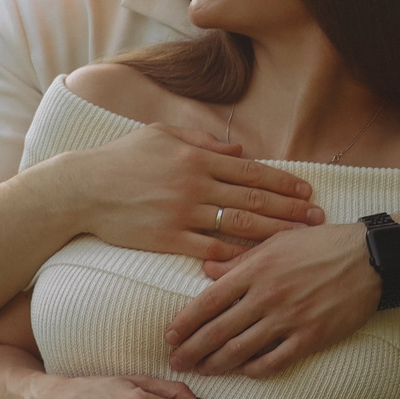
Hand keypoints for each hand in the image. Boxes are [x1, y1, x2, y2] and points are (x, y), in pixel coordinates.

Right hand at [69, 123, 323, 259]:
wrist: (82, 188)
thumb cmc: (121, 158)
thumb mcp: (162, 135)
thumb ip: (203, 141)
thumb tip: (239, 149)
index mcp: (197, 157)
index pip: (252, 170)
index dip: (283, 181)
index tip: (308, 190)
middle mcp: (194, 184)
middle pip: (254, 198)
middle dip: (290, 209)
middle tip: (317, 219)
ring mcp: (181, 213)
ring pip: (238, 225)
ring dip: (272, 233)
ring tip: (297, 241)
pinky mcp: (167, 238)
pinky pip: (209, 249)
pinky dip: (234, 256)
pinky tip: (256, 264)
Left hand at [165, 222, 381, 377]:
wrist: (370, 259)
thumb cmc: (322, 244)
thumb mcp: (278, 241)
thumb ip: (240, 260)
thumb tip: (207, 271)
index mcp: (256, 269)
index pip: (208, 301)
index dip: (185, 322)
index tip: (169, 336)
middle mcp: (267, 296)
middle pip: (218, 330)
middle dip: (192, 350)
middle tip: (175, 363)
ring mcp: (289, 319)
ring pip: (241, 350)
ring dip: (217, 364)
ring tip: (202, 372)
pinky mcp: (311, 337)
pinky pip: (275, 361)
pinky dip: (255, 370)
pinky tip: (245, 372)